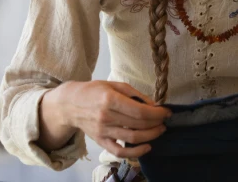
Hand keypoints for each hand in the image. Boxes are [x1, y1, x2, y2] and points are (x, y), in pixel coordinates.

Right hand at [40, 80, 170, 157]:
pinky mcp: (100, 141)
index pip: (140, 111)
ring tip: (160, 130)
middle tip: (165, 120)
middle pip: (138, 125)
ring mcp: (102, 131)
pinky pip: (119, 152)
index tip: (167, 112)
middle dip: (156, 123)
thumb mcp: (114, 85)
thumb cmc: (94, 91)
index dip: (157, 113)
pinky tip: (147, 147)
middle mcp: (106, 117)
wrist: (70, 103)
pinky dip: (135, 152)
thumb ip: (135, 94)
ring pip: (132, 138)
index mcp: (110, 99)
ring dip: (151, 136)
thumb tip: (154, 104)